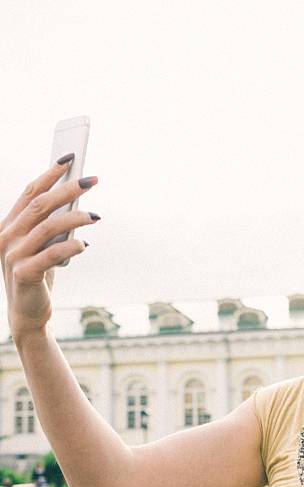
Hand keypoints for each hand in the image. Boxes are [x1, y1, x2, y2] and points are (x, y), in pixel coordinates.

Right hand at [0, 156, 99, 342]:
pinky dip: (71, 247)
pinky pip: (51, 254)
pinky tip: (84, 245)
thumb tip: (77, 202)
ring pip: (47, 226)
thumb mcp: (43, 246)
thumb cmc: (40, 274)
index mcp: (9, 225)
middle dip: (68, 189)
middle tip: (92, 180)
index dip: (50, 174)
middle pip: (40, 204)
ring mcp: (12, 254)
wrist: (28, 312)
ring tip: (96, 216)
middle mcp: (6, 236)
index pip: (30, 192)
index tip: (70, 159)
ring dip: (75, 218)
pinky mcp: (24, 273)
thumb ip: (51, 226)